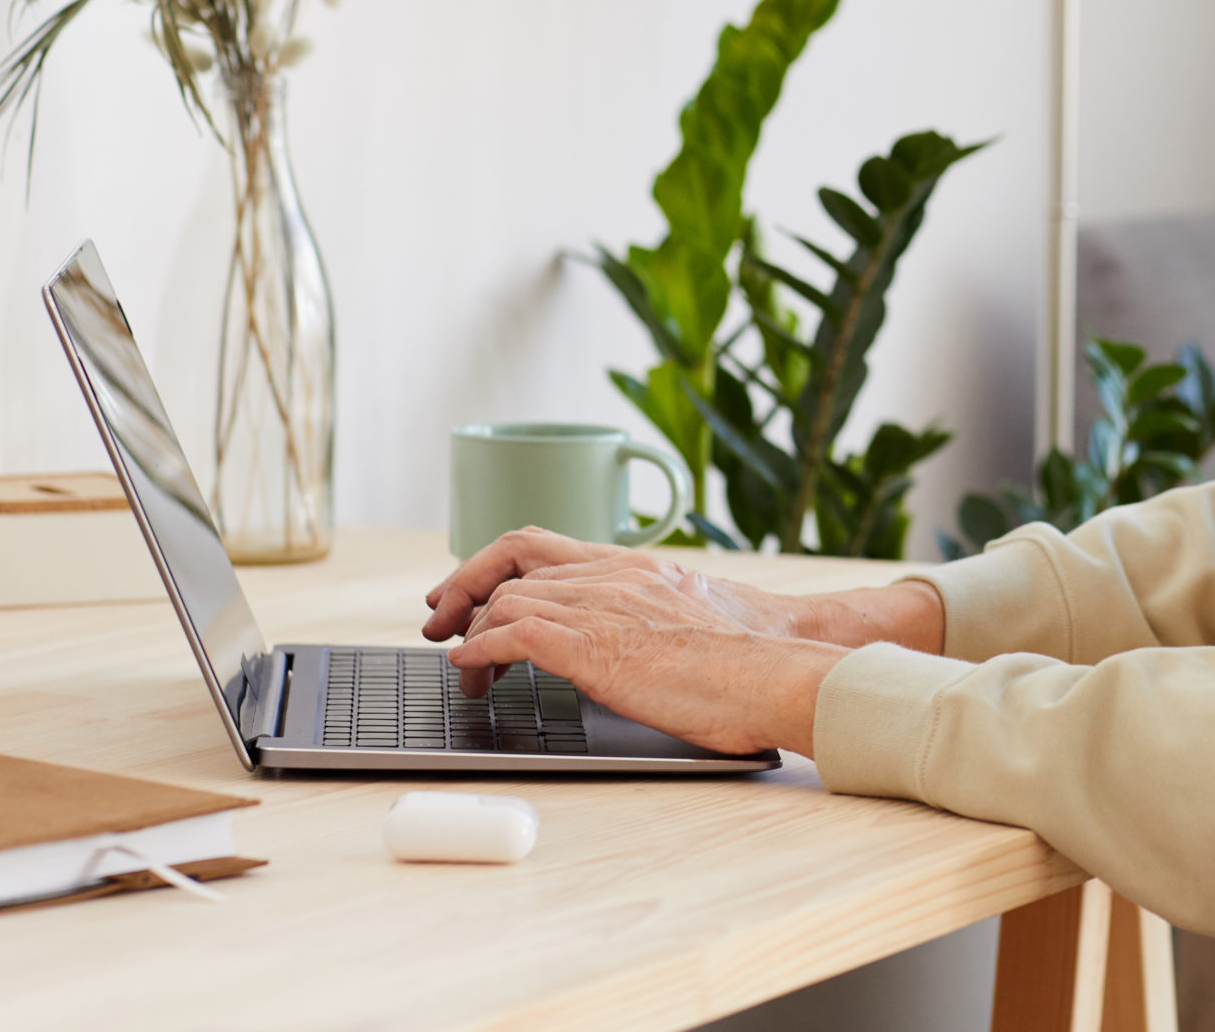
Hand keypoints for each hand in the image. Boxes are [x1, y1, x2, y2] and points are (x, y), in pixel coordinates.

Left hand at [418, 527, 947, 755]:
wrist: (776, 671)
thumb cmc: (749, 662)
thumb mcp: (690, 623)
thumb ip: (647, 619)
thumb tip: (625, 647)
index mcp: (634, 568)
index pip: (541, 543)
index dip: (489, 564)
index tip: (464, 595)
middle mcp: (613, 575)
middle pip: (510, 557)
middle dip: (461, 587)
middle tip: (437, 621)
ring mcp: (603, 606)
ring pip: (505, 595)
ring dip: (468, 632)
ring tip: (462, 669)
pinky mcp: (595, 646)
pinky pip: (513, 632)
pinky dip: (479, 649)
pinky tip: (470, 669)